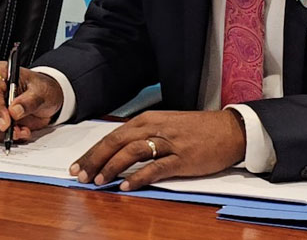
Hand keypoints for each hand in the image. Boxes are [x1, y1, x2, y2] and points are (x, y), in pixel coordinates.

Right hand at [0, 61, 63, 142]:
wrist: (45, 99)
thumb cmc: (42, 89)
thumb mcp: (42, 92)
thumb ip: (29, 101)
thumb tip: (14, 112)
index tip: (6, 124)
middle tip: (14, 133)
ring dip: (0, 132)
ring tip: (21, 132)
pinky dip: (2, 136)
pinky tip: (18, 133)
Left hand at [71, 109, 247, 190]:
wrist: (229, 129)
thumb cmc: (196, 130)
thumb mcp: (164, 126)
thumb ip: (142, 137)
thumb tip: (116, 152)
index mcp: (147, 120)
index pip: (112, 136)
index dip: (92, 152)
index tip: (77, 166)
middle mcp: (154, 128)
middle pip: (116, 142)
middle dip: (95, 159)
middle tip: (80, 175)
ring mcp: (168, 143)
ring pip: (132, 152)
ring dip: (112, 167)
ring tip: (98, 181)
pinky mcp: (182, 158)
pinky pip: (156, 168)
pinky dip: (139, 177)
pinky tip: (127, 186)